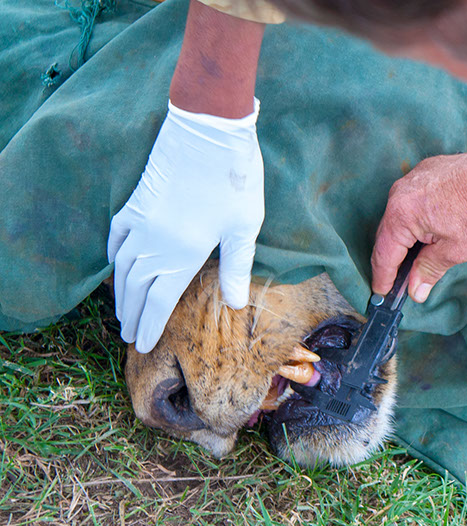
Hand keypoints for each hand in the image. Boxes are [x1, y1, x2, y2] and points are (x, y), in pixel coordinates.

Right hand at [108, 99, 263, 352]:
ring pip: (122, 267)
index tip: (141, 345)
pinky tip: (114, 265)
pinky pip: (116, 236)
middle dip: (131, 316)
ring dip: (119, 293)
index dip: (150, 326)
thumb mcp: (243, 227)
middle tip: (127, 336)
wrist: (209, 129)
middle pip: (136, 289)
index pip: (159, 302)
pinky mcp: (136, 200)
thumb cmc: (234, 179)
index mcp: (181, 254)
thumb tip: (236, 304)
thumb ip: (236, 268)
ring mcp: (140, 221)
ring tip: (120, 312)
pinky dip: (112, 256)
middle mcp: (154, 243)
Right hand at [371, 151, 466, 302]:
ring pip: (396, 218)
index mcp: (401, 216)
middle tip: (396, 282)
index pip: (384, 255)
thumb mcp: (455, 250)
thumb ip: (429, 270)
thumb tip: (415, 290)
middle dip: (391, 260)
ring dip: (401, 239)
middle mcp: (397, 196)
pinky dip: (411, 219)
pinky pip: (407, 201)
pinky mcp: (421, 173)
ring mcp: (408, 182)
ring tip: (411, 259)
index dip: (383, 277)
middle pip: (386, 236)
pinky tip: (425, 230)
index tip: (381, 292)